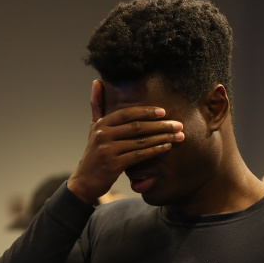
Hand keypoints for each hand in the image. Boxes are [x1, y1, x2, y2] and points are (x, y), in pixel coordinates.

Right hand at [68, 80, 184, 203]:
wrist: (84, 181)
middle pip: (137, 127)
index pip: (127, 114)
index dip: (146, 112)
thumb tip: (97, 82)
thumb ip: (97, 106)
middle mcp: (103, 135)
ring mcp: (108, 150)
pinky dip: (155, 150)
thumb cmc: (94, 153)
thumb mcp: (94, 128)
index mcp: (101, 124)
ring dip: (162, 138)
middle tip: (178, 125)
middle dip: (161, 125)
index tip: (163, 112)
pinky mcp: (114, 165)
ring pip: (141, 141)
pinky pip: (139, 155)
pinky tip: (167, 147)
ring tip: (178, 136)